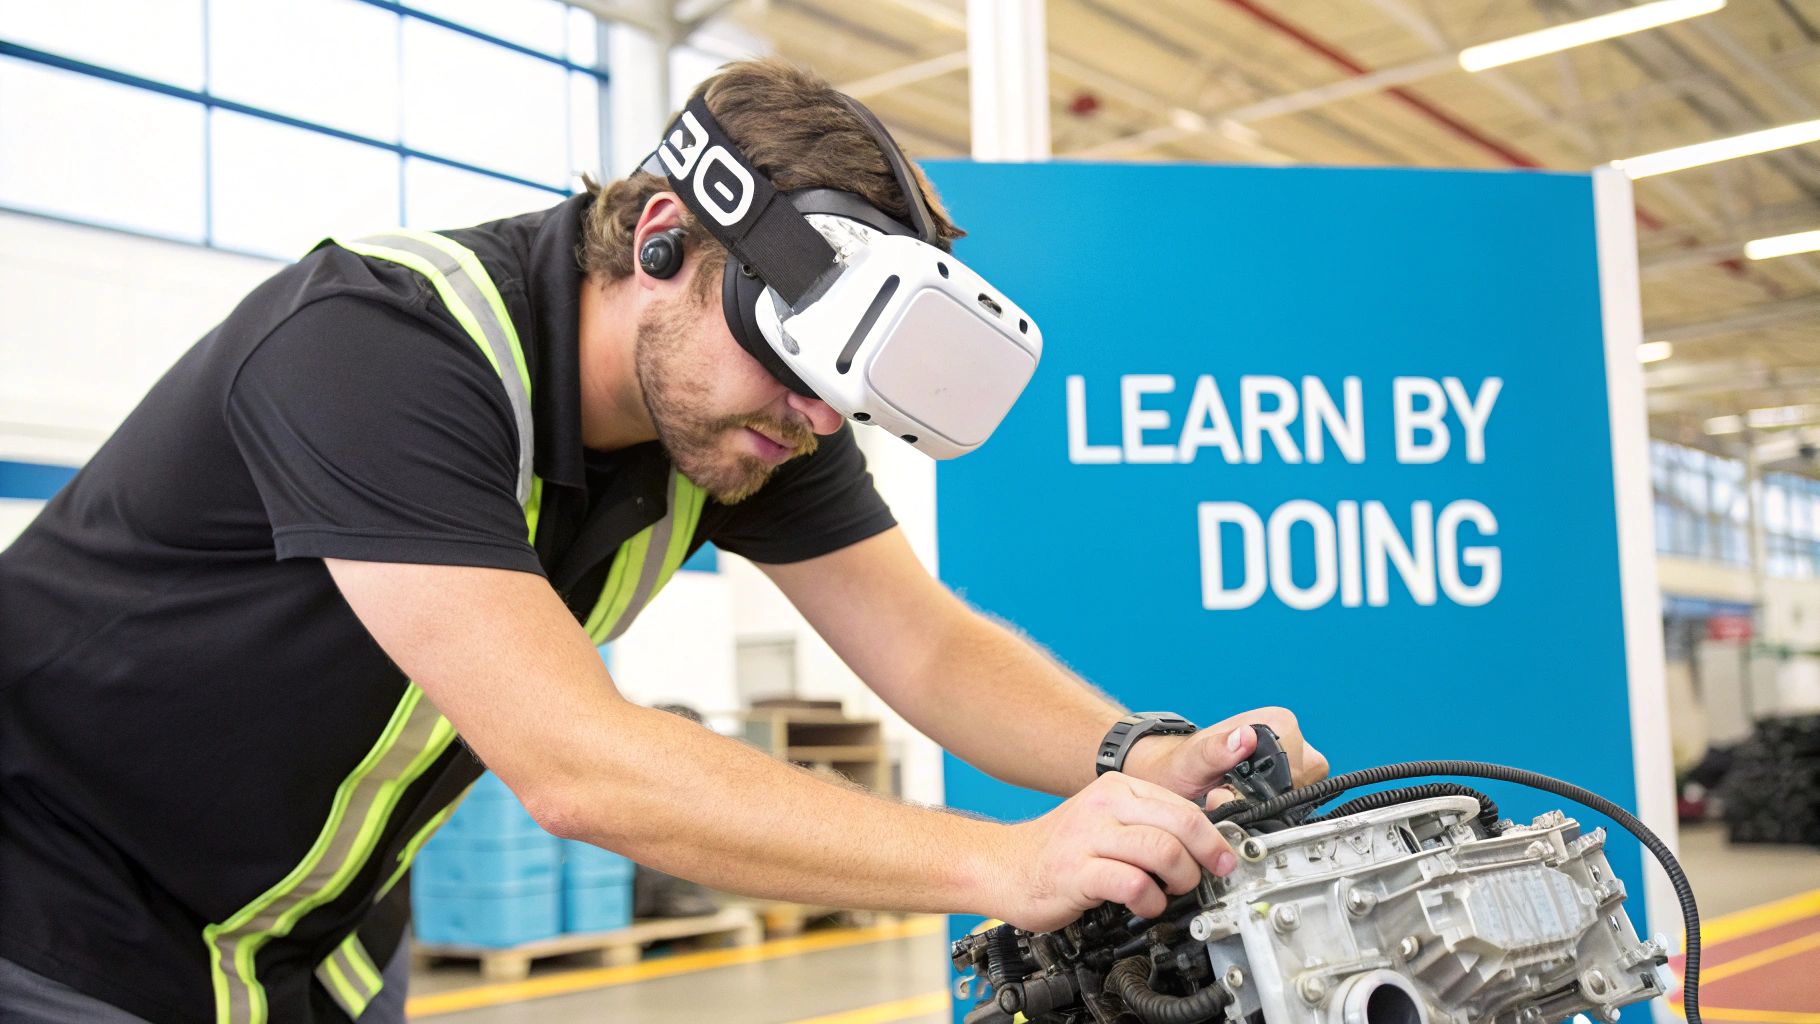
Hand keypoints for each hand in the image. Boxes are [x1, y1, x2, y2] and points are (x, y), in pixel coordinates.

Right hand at [983, 772, 1236, 931]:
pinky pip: (1132, 883)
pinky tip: (1145, 906)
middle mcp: (1104, 804)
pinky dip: (1150, 900)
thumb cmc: (1063, 852)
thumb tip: (1206, 840)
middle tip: (1211, 877)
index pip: (1184, 805)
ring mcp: (1088, 836)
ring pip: (1162, 850)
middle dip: (1207, 856)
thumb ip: (1149, 825)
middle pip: (1181, 823)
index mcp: (1117, 788)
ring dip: (1182, 879)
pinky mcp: (1076, 871)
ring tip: (1174, 892)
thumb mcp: (1108, 822)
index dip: (1214, 836)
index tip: (1226, 858)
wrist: (1004, 867)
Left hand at [1123, 706, 1328, 809]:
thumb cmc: (1179, 765)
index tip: (1237, 793)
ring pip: (1295, 799)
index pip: (1297, 769)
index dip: (1269, 791)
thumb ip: (1215, 750)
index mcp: (1277, 722)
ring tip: (1229, 799)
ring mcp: (1290, 760)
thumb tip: (1245, 736)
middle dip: (1264, 801)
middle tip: (1227, 797)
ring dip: (1262, 807)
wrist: (1169, 776)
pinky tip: (1238, 803)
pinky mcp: (1284, 779)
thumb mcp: (1191, 760)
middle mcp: (1290, 738)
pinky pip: (1287, 805)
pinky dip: (1263, 811)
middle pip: (1299, 787)